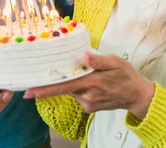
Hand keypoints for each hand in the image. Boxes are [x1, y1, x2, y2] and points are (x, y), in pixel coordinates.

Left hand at [23, 51, 154, 119]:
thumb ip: (99, 60)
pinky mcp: (89, 108)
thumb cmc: (127, 76)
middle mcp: (87, 96)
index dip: (44, 89)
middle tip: (35, 81)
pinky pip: (77, 94)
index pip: (62, 87)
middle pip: (63, 88)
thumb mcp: (116, 62)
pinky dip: (79, 87)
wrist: (137, 96)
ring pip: (71, 90)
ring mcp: (87, 104)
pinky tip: (92, 82)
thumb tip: (85, 56)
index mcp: (92, 83)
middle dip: (52, 83)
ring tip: (88, 74)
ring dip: (72, 82)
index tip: (28, 91)